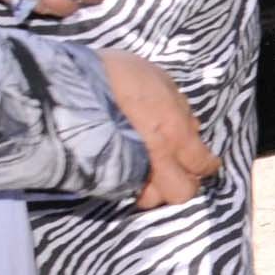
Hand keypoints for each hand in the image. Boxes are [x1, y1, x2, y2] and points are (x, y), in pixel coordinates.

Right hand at [98, 49, 219, 208]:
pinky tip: (128, 171)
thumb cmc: (115, 74)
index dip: (207, 166)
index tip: (207, 164)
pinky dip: (129, 186)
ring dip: (154, 189)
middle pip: (181, 193)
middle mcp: (156, 160)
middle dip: (183, 184)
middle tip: (179, 170)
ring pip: (149, 200)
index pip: (201, 164)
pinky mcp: (101, 180)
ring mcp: (128, 173)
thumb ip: (179, 107)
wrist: (67, 86)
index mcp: (174, 134)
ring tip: (150, 173)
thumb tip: (191, 127)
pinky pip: (122, 192)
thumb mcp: (158, 79)